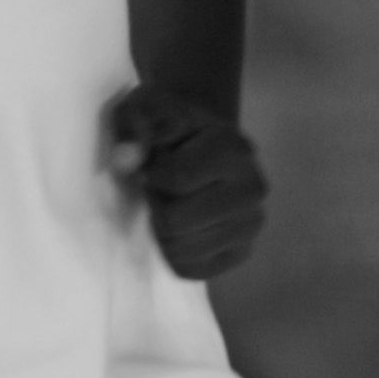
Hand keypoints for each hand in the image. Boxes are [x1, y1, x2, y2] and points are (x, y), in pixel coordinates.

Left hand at [108, 82, 267, 279]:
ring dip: (161, 231)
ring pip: (181, 249)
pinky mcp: (241, 252)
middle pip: (176, 222)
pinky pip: (191, 269)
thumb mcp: (143, 108)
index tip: (154, 166)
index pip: (175, 180)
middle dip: (156, 207)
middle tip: (160, 191)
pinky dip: (174, 254)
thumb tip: (126, 158)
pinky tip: (179, 229)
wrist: (195, 142)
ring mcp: (251, 223)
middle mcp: (252, 187)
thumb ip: (133, 124)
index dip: (151, 176)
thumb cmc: (164, 126)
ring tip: (171, 206)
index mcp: (232, 148)